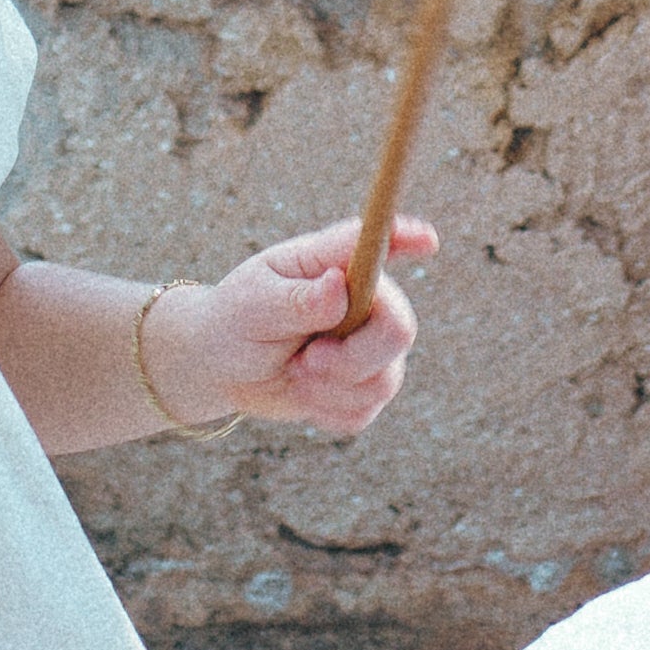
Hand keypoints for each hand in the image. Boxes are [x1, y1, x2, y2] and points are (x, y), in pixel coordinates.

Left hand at [144, 225, 430, 443]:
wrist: (223, 365)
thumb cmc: (236, 318)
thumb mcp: (254, 304)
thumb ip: (298, 298)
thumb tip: (339, 285)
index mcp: (338, 263)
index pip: (381, 242)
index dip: (408, 238)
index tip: (426, 240)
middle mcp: (367, 299)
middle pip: (399, 330)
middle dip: (350, 359)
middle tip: (307, 359)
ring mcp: (371, 344)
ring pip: (385, 380)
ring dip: (330, 389)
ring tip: (296, 373)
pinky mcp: (366, 385)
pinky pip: (365, 411)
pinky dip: (328, 411)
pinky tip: (305, 394)